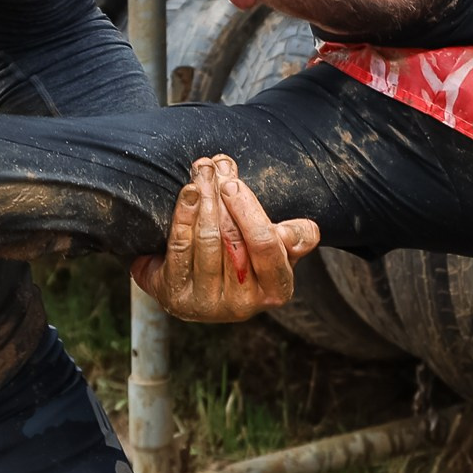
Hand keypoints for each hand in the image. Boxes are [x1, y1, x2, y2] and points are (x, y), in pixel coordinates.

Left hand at [129, 156, 318, 324]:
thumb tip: (289, 232)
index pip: (266, 245)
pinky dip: (183, 216)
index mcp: (277, 290)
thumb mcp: (277, 246)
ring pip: (207, 241)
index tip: (233, 184)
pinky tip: (188, 195)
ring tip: (201, 173)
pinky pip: (181, 249)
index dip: (248, 211)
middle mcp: (244, 305)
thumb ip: (294, 236)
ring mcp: (209, 305)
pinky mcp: (179, 299)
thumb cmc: (243, 256)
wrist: (196, 283)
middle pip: (233, 239)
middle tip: (213, 167)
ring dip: (203, 200)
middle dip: (222, 196)